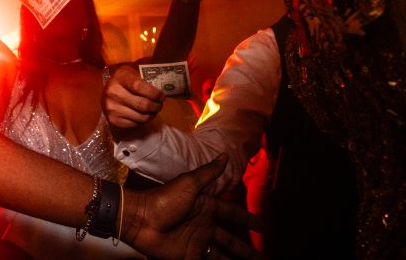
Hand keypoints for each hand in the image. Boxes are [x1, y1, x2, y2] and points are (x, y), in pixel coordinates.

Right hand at [103, 63, 163, 137]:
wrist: (108, 91)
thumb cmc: (126, 79)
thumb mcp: (134, 71)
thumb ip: (148, 73)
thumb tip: (167, 77)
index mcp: (120, 77)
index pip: (139, 86)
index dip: (154, 93)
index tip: (162, 96)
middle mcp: (113, 93)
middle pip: (142, 104)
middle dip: (156, 106)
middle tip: (160, 104)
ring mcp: (112, 108)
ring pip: (140, 117)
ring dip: (152, 115)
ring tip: (154, 110)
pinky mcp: (113, 120)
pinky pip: (135, 124)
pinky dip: (143, 121)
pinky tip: (144, 115)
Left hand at [125, 155, 262, 259]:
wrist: (141, 220)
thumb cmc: (163, 199)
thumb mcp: (189, 184)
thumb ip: (208, 173)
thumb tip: (225, 156)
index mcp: (206, 208)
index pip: (232, 214)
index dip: (246, 220)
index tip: (262, 226)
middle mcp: (205, 226)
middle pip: (231, 240)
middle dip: (247, 249)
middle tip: (264, 257)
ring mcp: (197, 243)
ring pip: (222, 255)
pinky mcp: (189, 256)